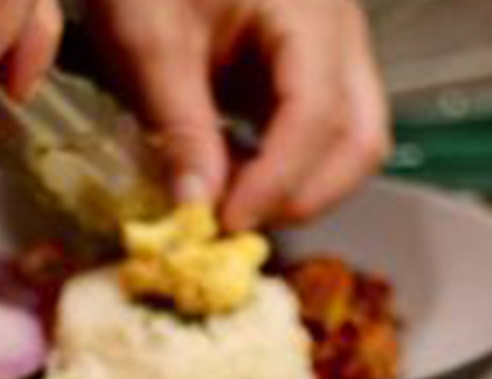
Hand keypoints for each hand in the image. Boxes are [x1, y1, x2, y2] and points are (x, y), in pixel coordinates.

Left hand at [85, 0, 390, 229]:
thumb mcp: (150, 42)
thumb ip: (178, 126)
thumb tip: (196, 206)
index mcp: (307, 11)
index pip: (316, 115)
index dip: (275, 180)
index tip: (225, 223)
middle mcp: (335, 32)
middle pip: (359, 137)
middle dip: (303, 194)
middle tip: (235, 226)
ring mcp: (326, 53)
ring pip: (347, 141)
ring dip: (295, 188)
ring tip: (227, 206)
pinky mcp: (301, 72)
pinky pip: (313, 134)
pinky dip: (280, 170)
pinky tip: (229, 182)